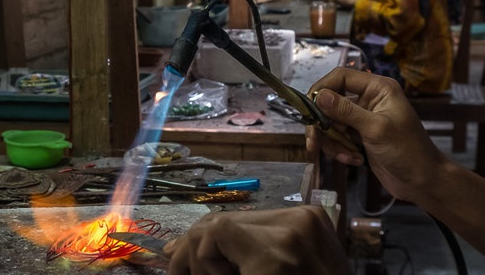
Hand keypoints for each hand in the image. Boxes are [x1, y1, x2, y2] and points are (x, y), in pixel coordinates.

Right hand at [163, 207, 349, 274]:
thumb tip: (172, 249)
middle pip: (223, 219)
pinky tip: (247, 257)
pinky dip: (251, 237)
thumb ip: (209, 266)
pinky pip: (265, 217)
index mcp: (275, 258)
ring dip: (227, 242)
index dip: (201, 258)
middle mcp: (293, 227)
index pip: (214, 231)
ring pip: (241, 216)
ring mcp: (306, 218)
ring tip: (225, 267)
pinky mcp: (313, 216)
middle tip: (195, 271)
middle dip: (203, 249)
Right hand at [306, 68, 446, 203]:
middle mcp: (368, 99)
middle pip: (330, 102)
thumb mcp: (376, 129)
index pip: (340, 77)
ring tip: (346, 156)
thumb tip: (319, 96)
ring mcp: (363, 118)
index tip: (308, 109)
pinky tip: (354, 160)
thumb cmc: (407, 151)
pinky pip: (338, 137)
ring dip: (332, 141)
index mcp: (378, 88)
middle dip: (322, 124)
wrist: (423, 182)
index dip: (321, 89)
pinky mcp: (359, 136)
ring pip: (331, 122)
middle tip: (313, 143)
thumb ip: (346, 111)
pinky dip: (340, 150)